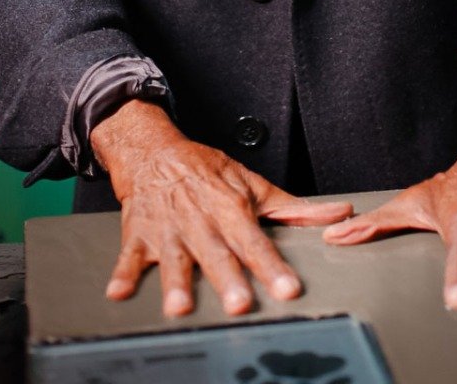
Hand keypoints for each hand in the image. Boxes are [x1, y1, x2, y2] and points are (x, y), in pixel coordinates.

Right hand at [91, 101, 351, 317]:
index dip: (272, 266)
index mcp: (229, 209)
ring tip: (179, 306)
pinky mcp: (138, 235)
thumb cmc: (204, 171)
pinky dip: (122, 275)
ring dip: (175, 283)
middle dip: (228, 278)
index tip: (287, 289)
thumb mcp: (250, 182)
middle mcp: (200, 221)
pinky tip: (118, 292)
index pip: (255, 242)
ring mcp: (168, 230)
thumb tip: (338, 214)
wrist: (154, 151)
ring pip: (174, 260)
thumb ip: (292, 206)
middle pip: (217, 255)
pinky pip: (128, 257)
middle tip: (240, 303)